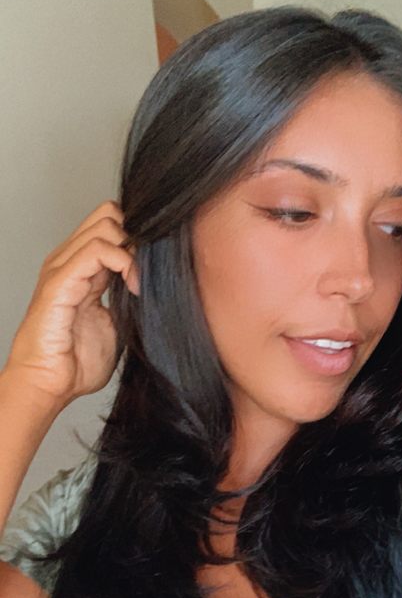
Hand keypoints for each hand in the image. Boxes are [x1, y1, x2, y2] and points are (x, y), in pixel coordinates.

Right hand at [4, 201, 138, 407]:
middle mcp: (70, 260)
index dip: (140, 238)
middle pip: (109, 213)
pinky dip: (123, 261)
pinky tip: (134, 284)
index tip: (157, 267)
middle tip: (150, 269)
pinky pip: (96, 249)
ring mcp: (63, 267)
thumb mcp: (116, 322)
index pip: (113, 224)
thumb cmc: (75, 361)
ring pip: (105, 223)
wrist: (48, 384)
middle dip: (137, 235)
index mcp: (83, 268)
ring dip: (133, 249)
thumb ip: (129, 298)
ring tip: (141, 281)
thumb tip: (156, 285)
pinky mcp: (60, 281)